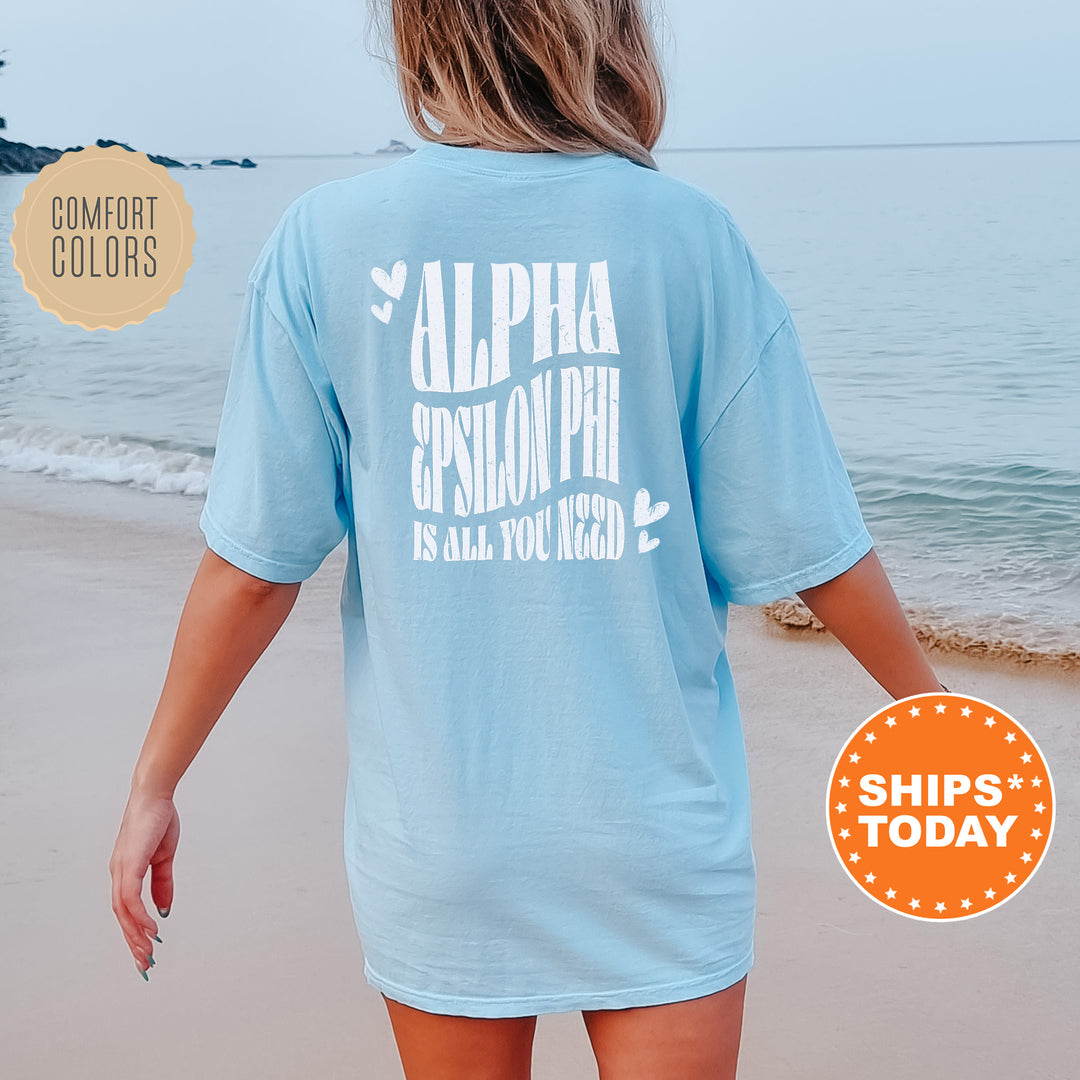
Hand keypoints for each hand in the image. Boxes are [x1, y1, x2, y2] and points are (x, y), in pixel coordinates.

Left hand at [109, 790, 179, 976]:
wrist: (155, 796)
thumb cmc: (158, 820)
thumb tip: (164, 910)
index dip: (135, 931)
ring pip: (124, 912)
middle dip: (133, 942)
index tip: (145, 951)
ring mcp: (121, 869)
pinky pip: (131, 898)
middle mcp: (118, 874)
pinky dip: (139, 916)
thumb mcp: (164, 857)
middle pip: (122, 916)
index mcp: (126, 871)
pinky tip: (152, 928)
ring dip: (135, 934)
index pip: (127, 909)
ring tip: (148, 952)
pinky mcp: (128, 864)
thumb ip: (163, 883)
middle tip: (145, 964)